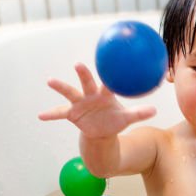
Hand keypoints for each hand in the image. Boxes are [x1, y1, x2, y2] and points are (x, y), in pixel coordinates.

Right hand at [38, 63, 155, 137]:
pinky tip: (40, 116)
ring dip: (60, 87)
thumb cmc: (115, 120)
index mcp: (104, 94)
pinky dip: (51, 115)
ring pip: (69, 93)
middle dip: (83, 73)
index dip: (108, 76)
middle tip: (78, 64)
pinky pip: (60, 114)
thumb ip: (139, 113)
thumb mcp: (126, 119)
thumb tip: (155, 110)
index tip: (109, 65)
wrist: (102, 131)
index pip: (107, 82)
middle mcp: (90, 95)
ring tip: (50, 81)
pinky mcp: (72, 114)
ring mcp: (79, 103)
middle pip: (86, 82)